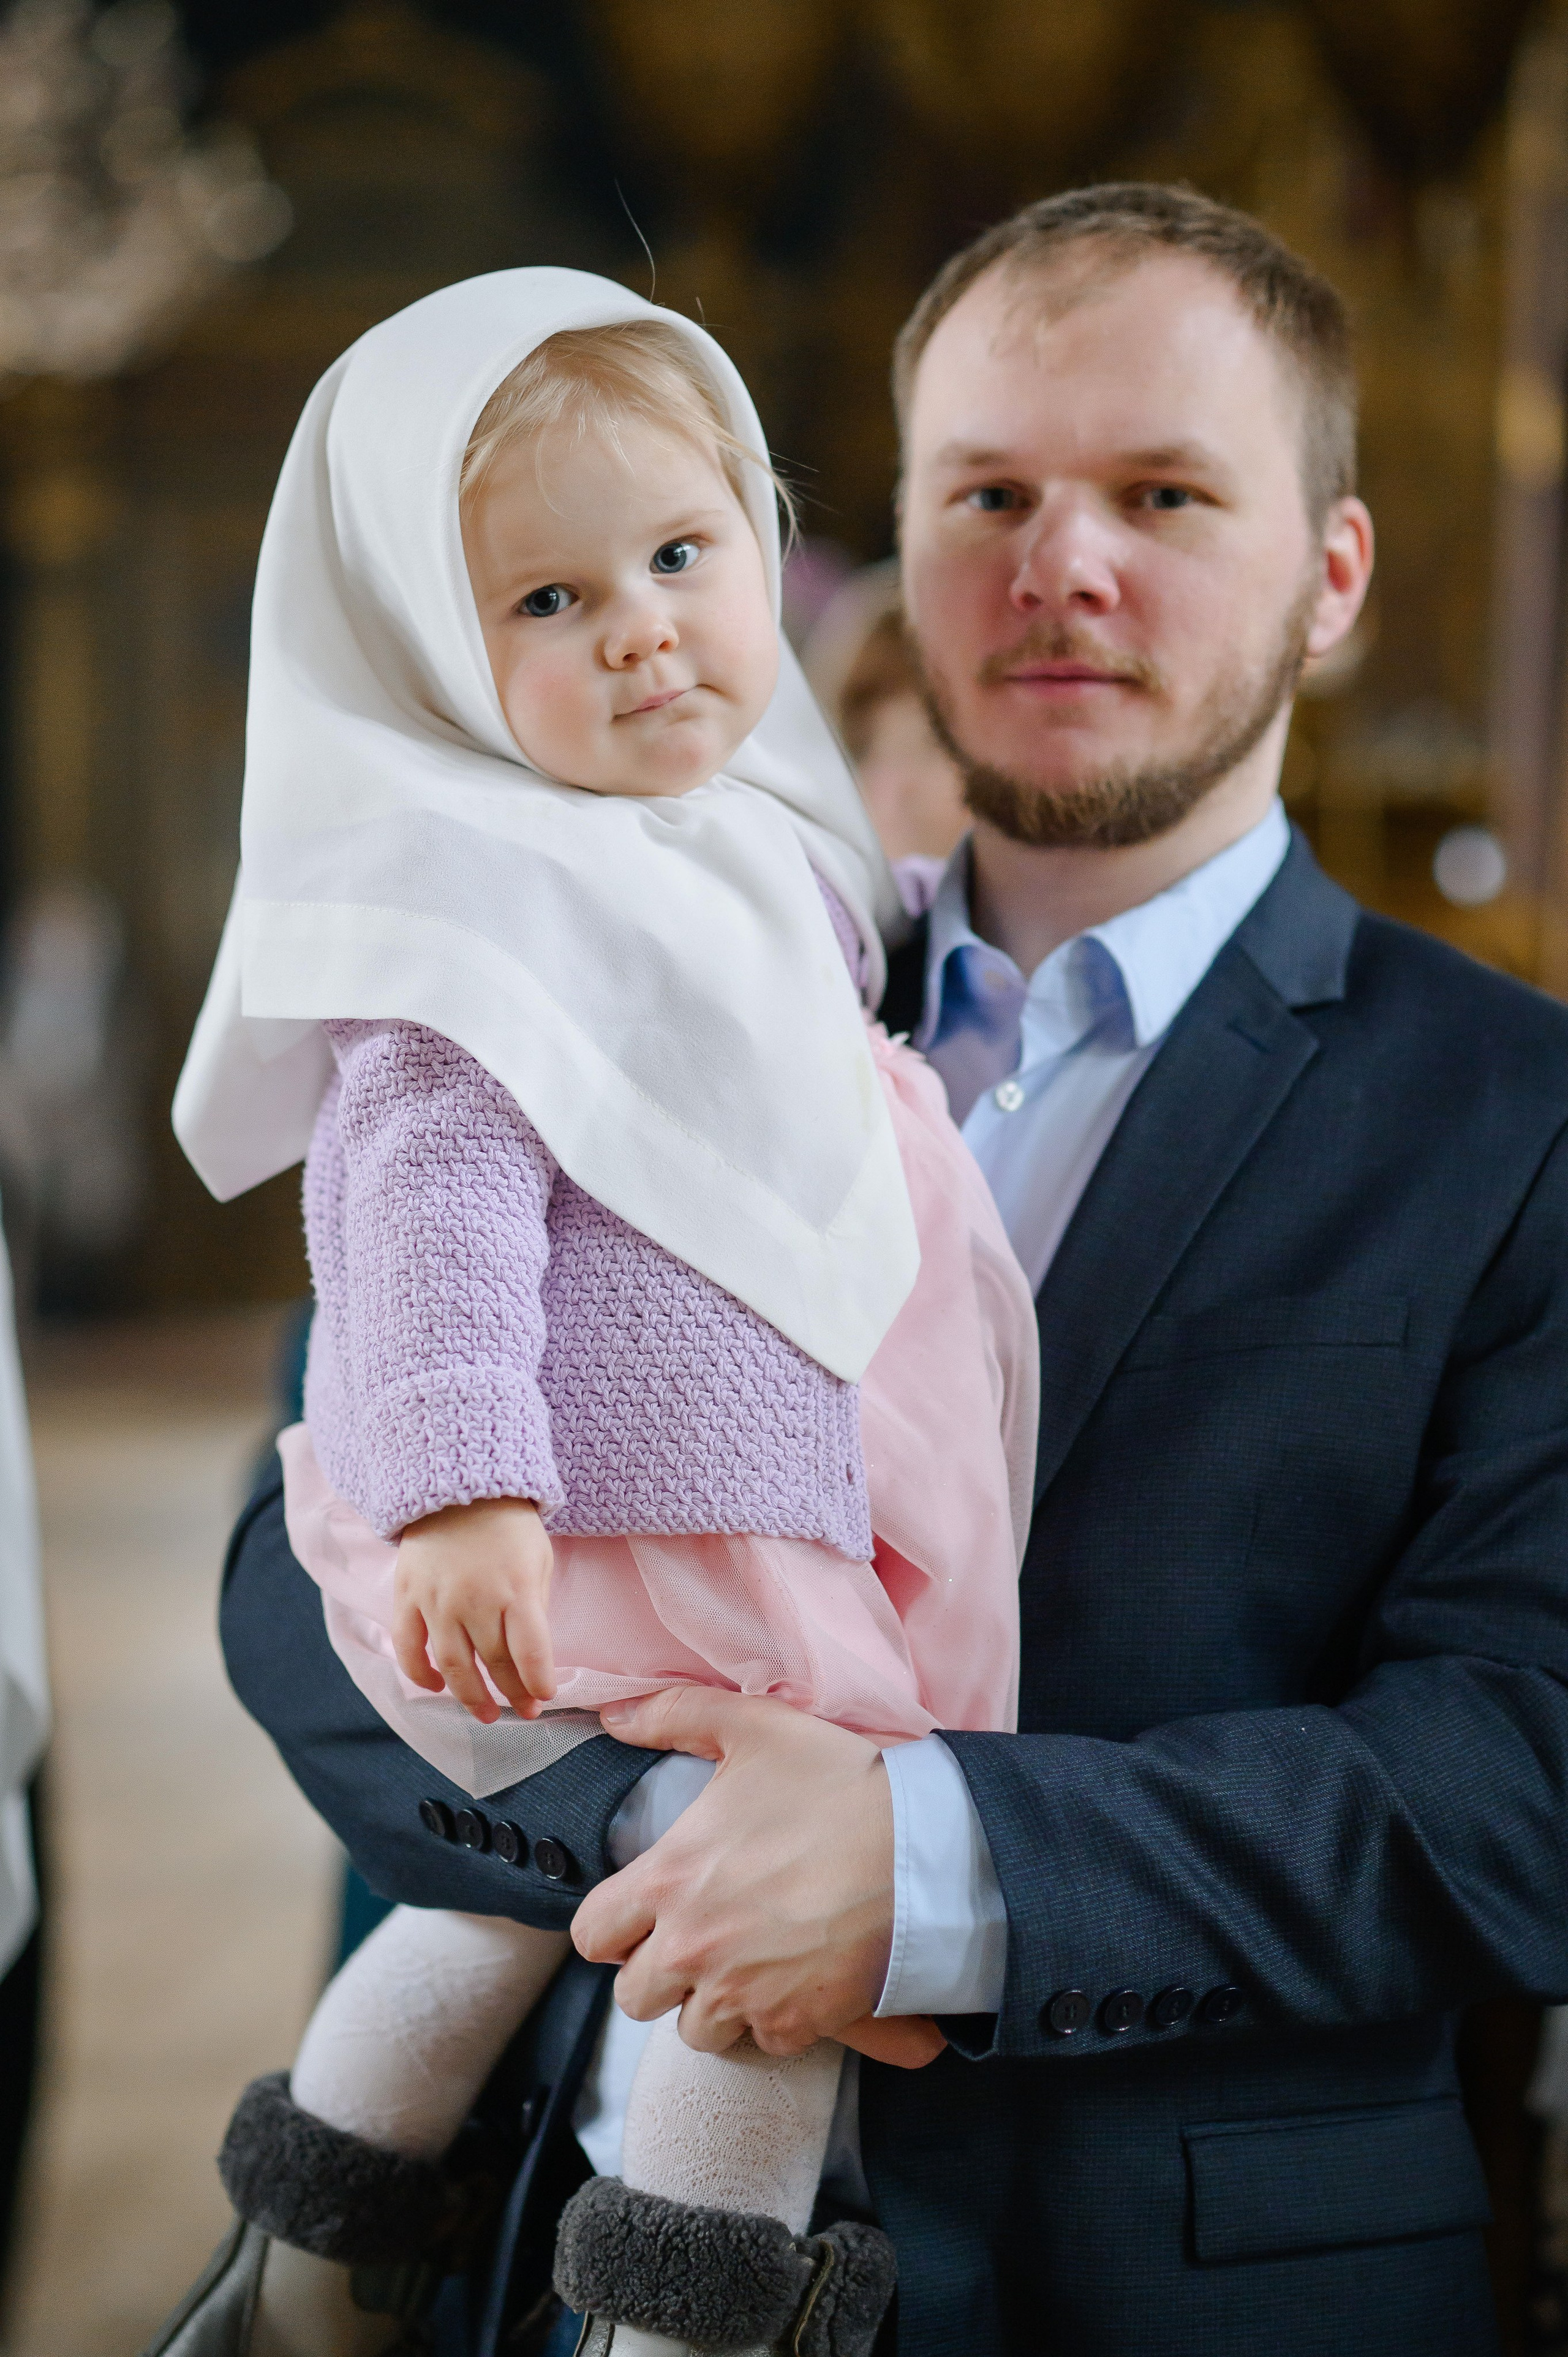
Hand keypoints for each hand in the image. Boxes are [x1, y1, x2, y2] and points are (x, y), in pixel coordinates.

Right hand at [392, 1497, 554, 1724]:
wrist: (460, 1486)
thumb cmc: (509, 1526)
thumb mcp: (539, 1559)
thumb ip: (536, 1606)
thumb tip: (531, 1654)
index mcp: (517, 1589)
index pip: (530, 1652)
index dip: (538, 1682)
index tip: (544, 1698)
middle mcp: (476, 1600)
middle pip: (494, 1662)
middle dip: (512, 1694)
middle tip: (523, 1712)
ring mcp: (437, 1600)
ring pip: (452, 1664)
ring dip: (469, 1696)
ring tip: (485, 1715)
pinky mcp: (408, 1596)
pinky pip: (409, 1646)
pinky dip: (419, 1672)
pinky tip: (436, 1686)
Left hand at [572, 1689, 941, 2065]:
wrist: (923, 1849)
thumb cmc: (837, 1784)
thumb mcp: (753, 1727)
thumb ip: (673, 1714)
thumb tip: (614, 1716)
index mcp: (668, 1881)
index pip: (591, 1935)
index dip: (613, 1925)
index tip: (644, 1912)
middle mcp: (693, 1948)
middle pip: (634, 1997)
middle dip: (660, 1973)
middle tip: (699, 1939)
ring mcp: (742, 1993)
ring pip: (695, 2029)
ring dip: (713, 2002)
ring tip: (748, 1962)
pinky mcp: (793, 2023)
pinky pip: (761, 2040)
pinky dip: (773, 2018)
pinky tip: (796, 1977)